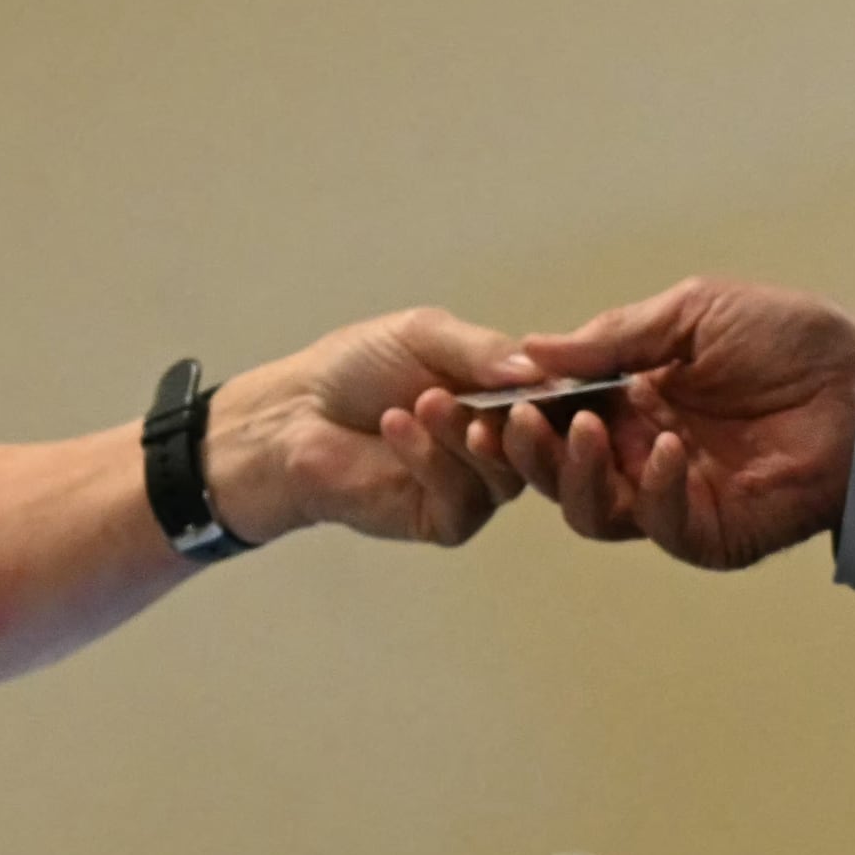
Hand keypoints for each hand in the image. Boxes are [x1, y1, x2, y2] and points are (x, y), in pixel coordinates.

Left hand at [209, 306, 535, 546]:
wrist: (295, 414)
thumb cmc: (356, 368)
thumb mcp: (424, 335)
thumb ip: (482, 350)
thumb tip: (538, 370)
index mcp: (503, 394)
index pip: (554, 400)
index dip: (559, 393)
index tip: (550, 379)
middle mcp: (497, 442)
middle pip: (540, 446)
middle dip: (521, 423)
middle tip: (502, 405)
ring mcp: (474, 484)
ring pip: (505, 475)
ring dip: (465, 436)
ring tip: (427, 402)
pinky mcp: (444, 518)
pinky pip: (462, 499)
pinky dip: (431, 460)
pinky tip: (397, 427)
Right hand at [422, 274, 854, 571]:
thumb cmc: (790, 339)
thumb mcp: (694, 314)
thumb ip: (615, 337)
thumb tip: (531, 350)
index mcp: (631, 401)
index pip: (553, 416)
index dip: (514, 409)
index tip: (475, 394)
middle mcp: (640, 453)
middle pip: (558, 471)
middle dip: (524, 449)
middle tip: (501, 421)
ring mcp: (673, 497)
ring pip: (592, 510)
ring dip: (573, 474)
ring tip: (583, 428)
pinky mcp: (710, 532)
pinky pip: (660, 525)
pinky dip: (652, 491)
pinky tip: (664, 449)